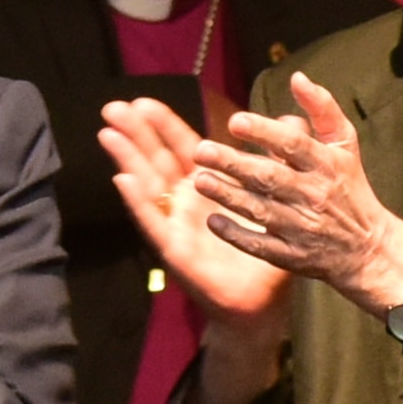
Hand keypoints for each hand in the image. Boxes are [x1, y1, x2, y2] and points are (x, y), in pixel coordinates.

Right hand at [103, 96, 292, 403]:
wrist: (264, 303)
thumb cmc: (268, 252)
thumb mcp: (279, 200)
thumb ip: (283, 158)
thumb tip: (293, 121)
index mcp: (208, 187)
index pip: (182, 148)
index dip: (163, 124)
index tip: (144, 100)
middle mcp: (186, 203)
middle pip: (155, 160)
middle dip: (134, 133)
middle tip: (113, 106)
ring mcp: (176, 226)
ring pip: (147, 186)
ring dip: (127, 159)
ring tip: (109, 134)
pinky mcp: (174, 250)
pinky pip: (153, 222)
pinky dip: (138, 201)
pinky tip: (124, 181)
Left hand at [184, 77, 402, 318]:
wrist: (368, 247)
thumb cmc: (349, 187)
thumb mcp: (345, 145)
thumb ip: (323, 109)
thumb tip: (298, 78)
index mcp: (328, 166)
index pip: (294, 146)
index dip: (265, 132)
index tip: (235, 121)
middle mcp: (314, 196)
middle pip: (270, 177)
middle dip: (234, 163)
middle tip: (200, 150)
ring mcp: (302, 228)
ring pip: (260, 210)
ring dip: (228, 195)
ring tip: (199, 180)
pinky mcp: (291, 255)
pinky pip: (259, 245)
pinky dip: (236, 234)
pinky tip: (213, 221)